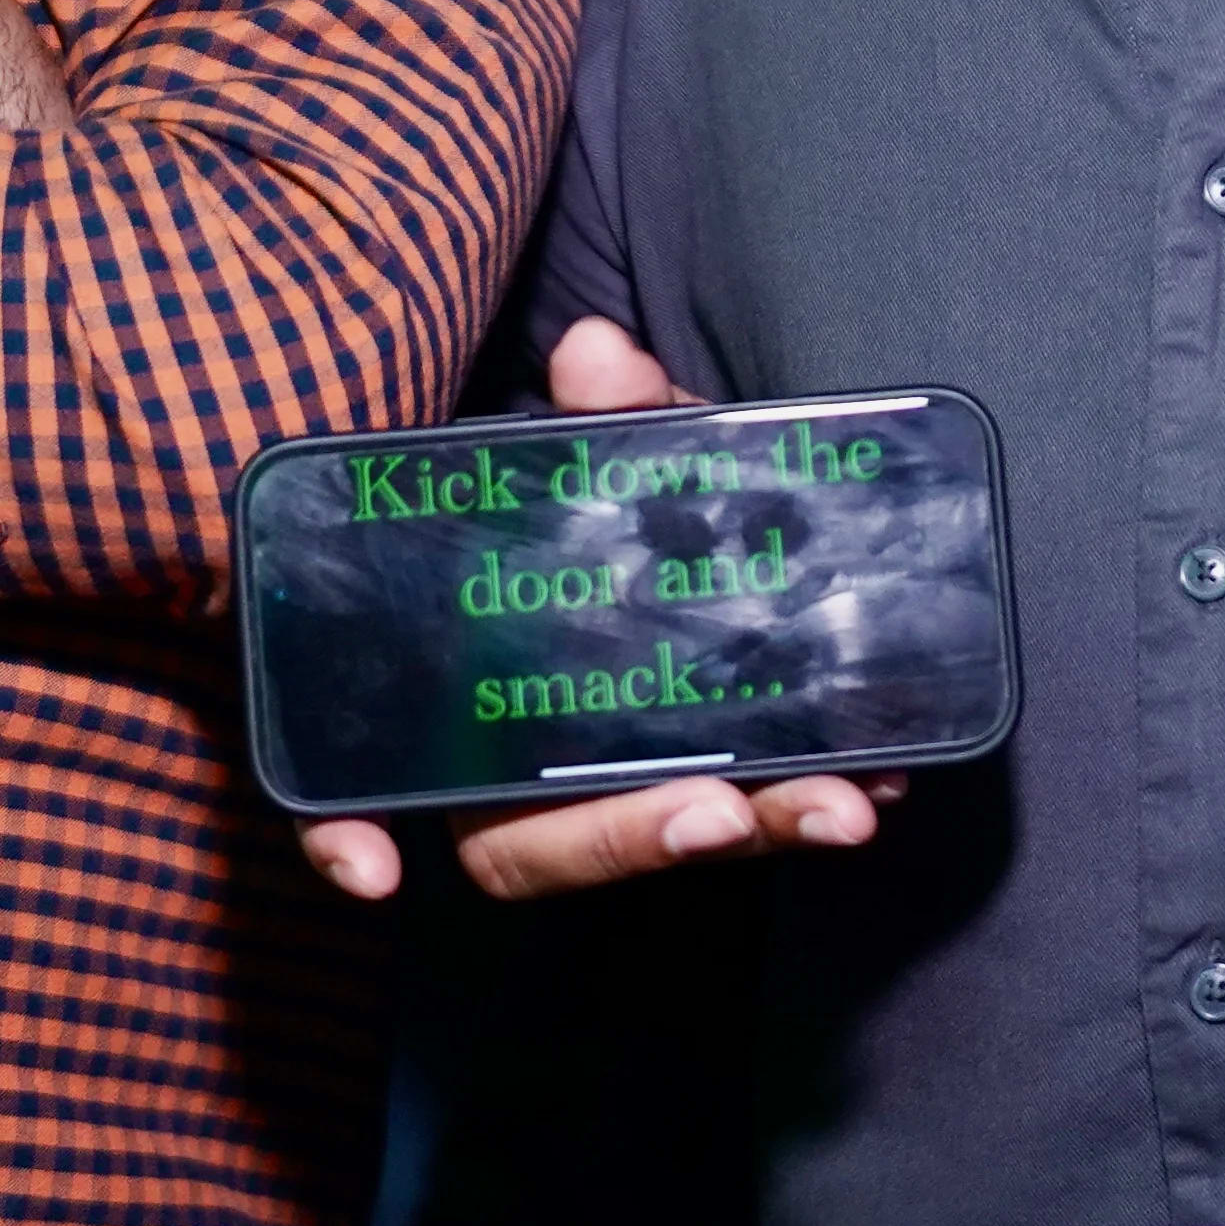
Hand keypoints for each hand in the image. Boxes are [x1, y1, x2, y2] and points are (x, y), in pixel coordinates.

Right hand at [296, 317, 904, 906]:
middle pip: (528, 845)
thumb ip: (605, 413)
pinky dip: (796, 811)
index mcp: (445, 686)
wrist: (667, 503)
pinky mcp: (701, 775)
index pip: (364, 779)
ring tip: (842, 801)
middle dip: (630, 838)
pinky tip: (883, 781)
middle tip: (733, 808)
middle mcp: (503, 764)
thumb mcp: (603, 447)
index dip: (341, 831)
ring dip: (748, 829)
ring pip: (645, 839)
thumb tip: (598, 352)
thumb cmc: (595, 495)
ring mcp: (603, 783)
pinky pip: (740, 814)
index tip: (374, 873)